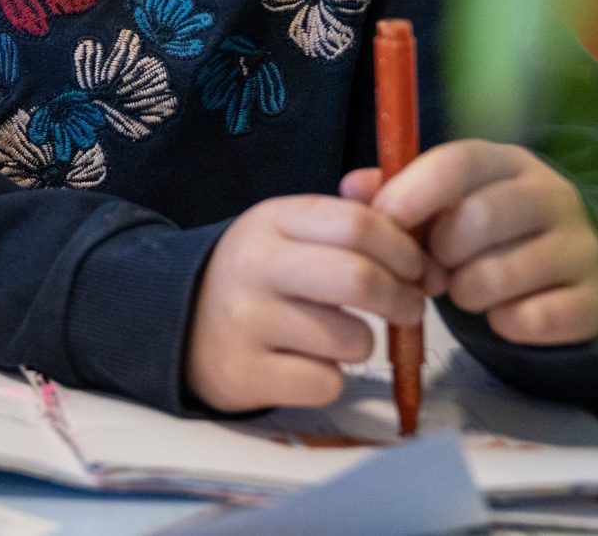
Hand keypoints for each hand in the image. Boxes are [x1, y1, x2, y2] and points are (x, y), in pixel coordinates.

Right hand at [187, 194, 433, 411]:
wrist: (179, 318)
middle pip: (358, 279)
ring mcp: (244, 320)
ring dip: (363, 343)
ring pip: (351, 339)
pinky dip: (330, 379)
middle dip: (402, 299)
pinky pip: (325, 383)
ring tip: (343, 336)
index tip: (418, 268)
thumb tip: (418, 214)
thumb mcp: (291, 230)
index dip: (404, 249)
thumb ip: (354, 213)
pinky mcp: (243, 372)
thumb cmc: (259, 275)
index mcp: (272, 220)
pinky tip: (309, 364)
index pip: (357, 223)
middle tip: (408, 307)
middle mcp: (254, 265)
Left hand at [344, 139, 597, 347]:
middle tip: (429, 271)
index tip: (386, 221)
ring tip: (464, 290)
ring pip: (500, 274)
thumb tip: (352, 187)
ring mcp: (582, 246)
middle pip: (480, 218)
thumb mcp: (449, 202)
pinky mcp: (597, 299)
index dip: (415, 190)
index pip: (461, 161)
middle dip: (439, 253)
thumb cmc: (491, 232)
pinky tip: (502, 313)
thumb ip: (399, 192)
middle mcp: (554, 195)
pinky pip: (531, 319)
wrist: (572, 275)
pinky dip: (502, 323)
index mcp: (509, 163)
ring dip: (464, 292)